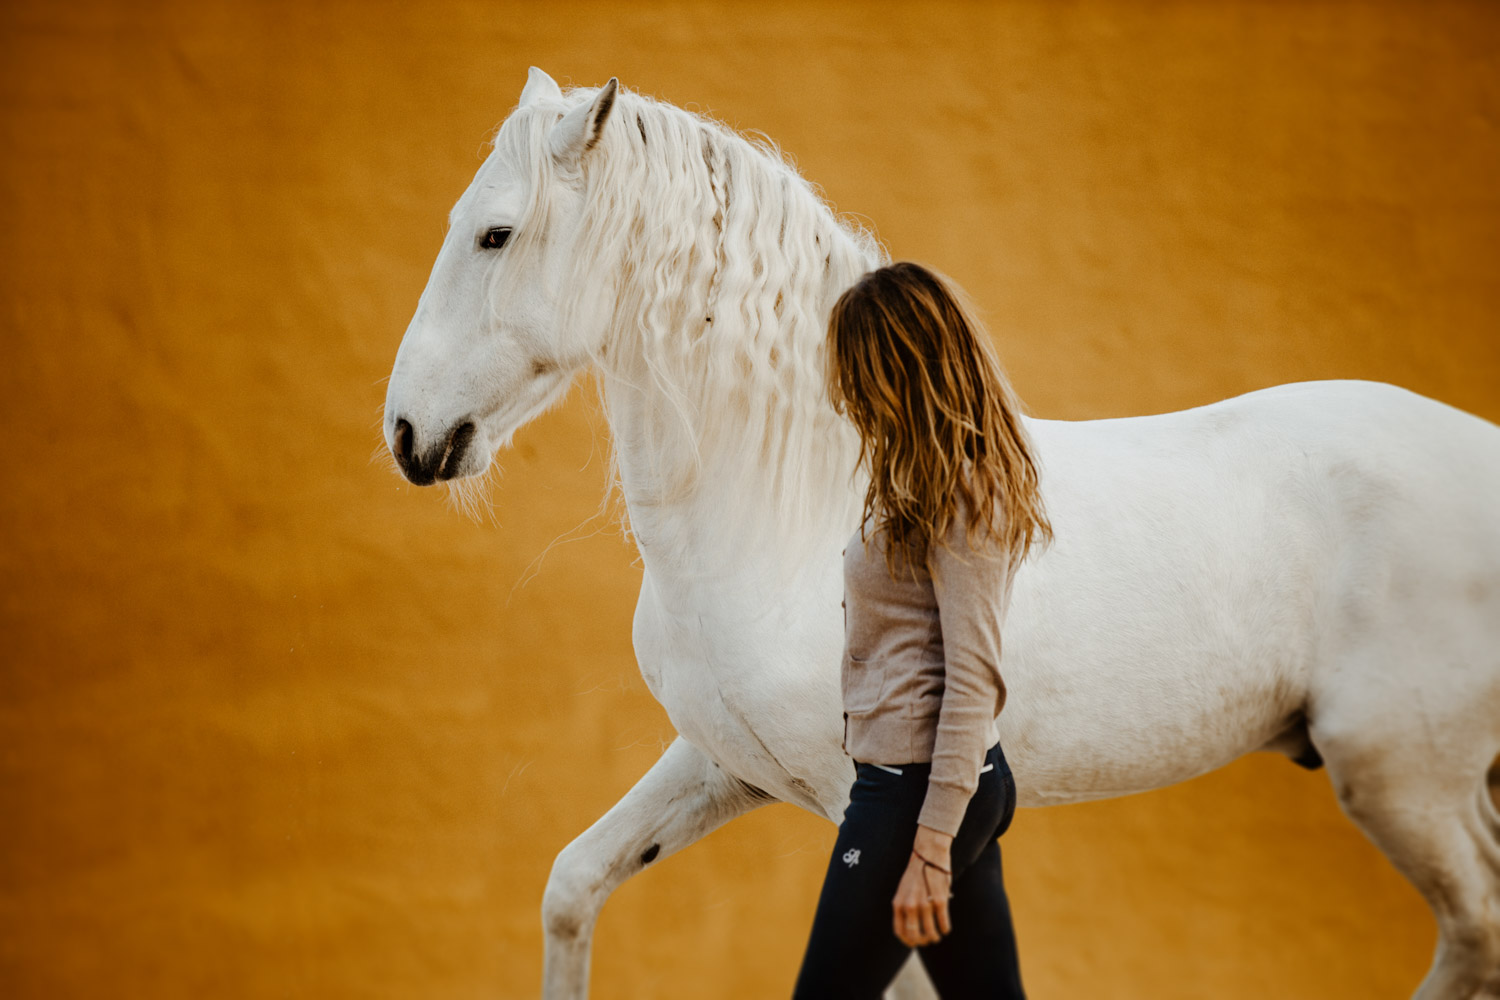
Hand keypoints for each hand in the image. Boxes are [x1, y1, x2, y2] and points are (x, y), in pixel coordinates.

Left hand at [891, 825, 953, 946]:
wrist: (928, 854)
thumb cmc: (916, 873)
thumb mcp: (903, 890)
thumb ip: (904, 907)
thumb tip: (911, 926)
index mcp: (898, 903)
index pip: (899, 932)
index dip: (907, 941)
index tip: (914, 943)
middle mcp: (909, 906)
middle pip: (915, 935)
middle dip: (922, 941)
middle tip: (928, 940)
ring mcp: (925, 904)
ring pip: (930, 932)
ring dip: (934, 937)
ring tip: (937, 936)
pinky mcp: (940, 901)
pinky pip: (943, 923)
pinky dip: (945, 929)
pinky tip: (945, 929)